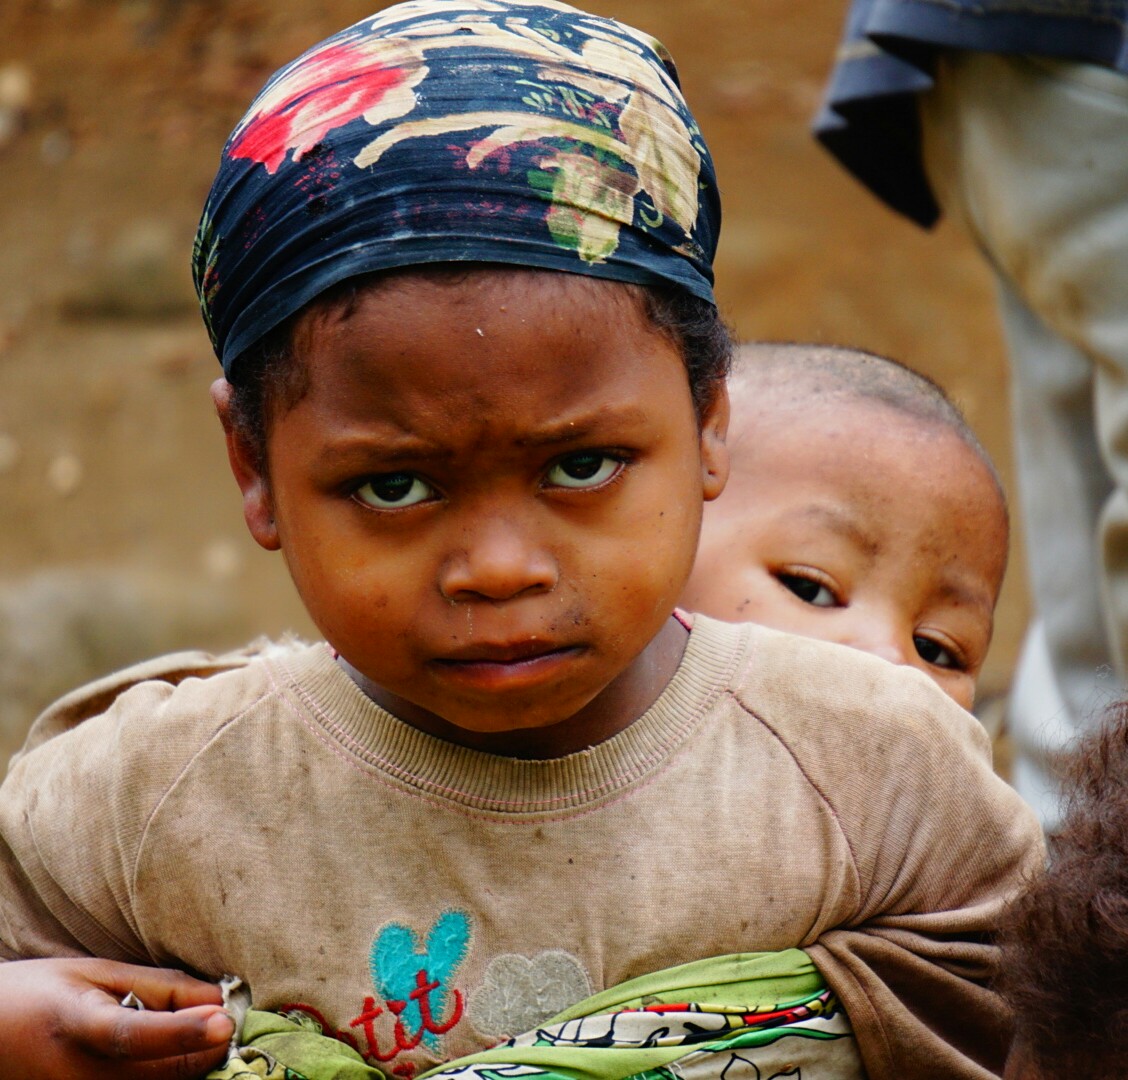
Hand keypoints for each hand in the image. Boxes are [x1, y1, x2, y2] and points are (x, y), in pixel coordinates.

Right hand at [0, 957, 233, 1078]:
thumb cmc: (43, 994)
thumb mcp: (97, 973)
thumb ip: (160, 987)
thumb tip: (217, 1001)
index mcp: (75, 1025)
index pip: (132, 1034)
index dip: (182, 1030)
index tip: (225, 1019)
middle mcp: (74, 1077)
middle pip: (160, 1075)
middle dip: (207, 1050)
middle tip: (226, 1021)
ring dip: (191, 1068)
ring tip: (196, 1035)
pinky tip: (172, 1057)